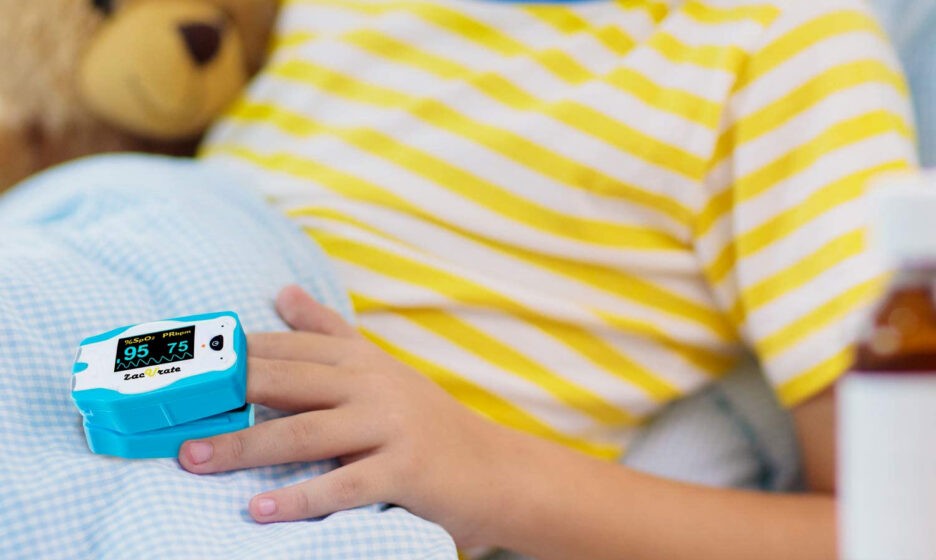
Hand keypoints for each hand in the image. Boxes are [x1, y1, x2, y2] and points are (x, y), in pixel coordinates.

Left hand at [178, 285, 518, 546]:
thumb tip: (281, 291)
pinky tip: (260, 508)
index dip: (231, 355)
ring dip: (244, 447)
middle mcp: (371, 385)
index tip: (181, 364)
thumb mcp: (378, 367)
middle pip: (286, 384)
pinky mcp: (403, 470)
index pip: (285, 349)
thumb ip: (328, 331)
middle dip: (225, 394)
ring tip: (194, 458)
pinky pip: (342, 484)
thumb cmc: (426, 419)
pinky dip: (300, 496)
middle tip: (170, 407)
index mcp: (360, 360)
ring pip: (304, 433)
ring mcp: (388, 426)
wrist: (493, 467)